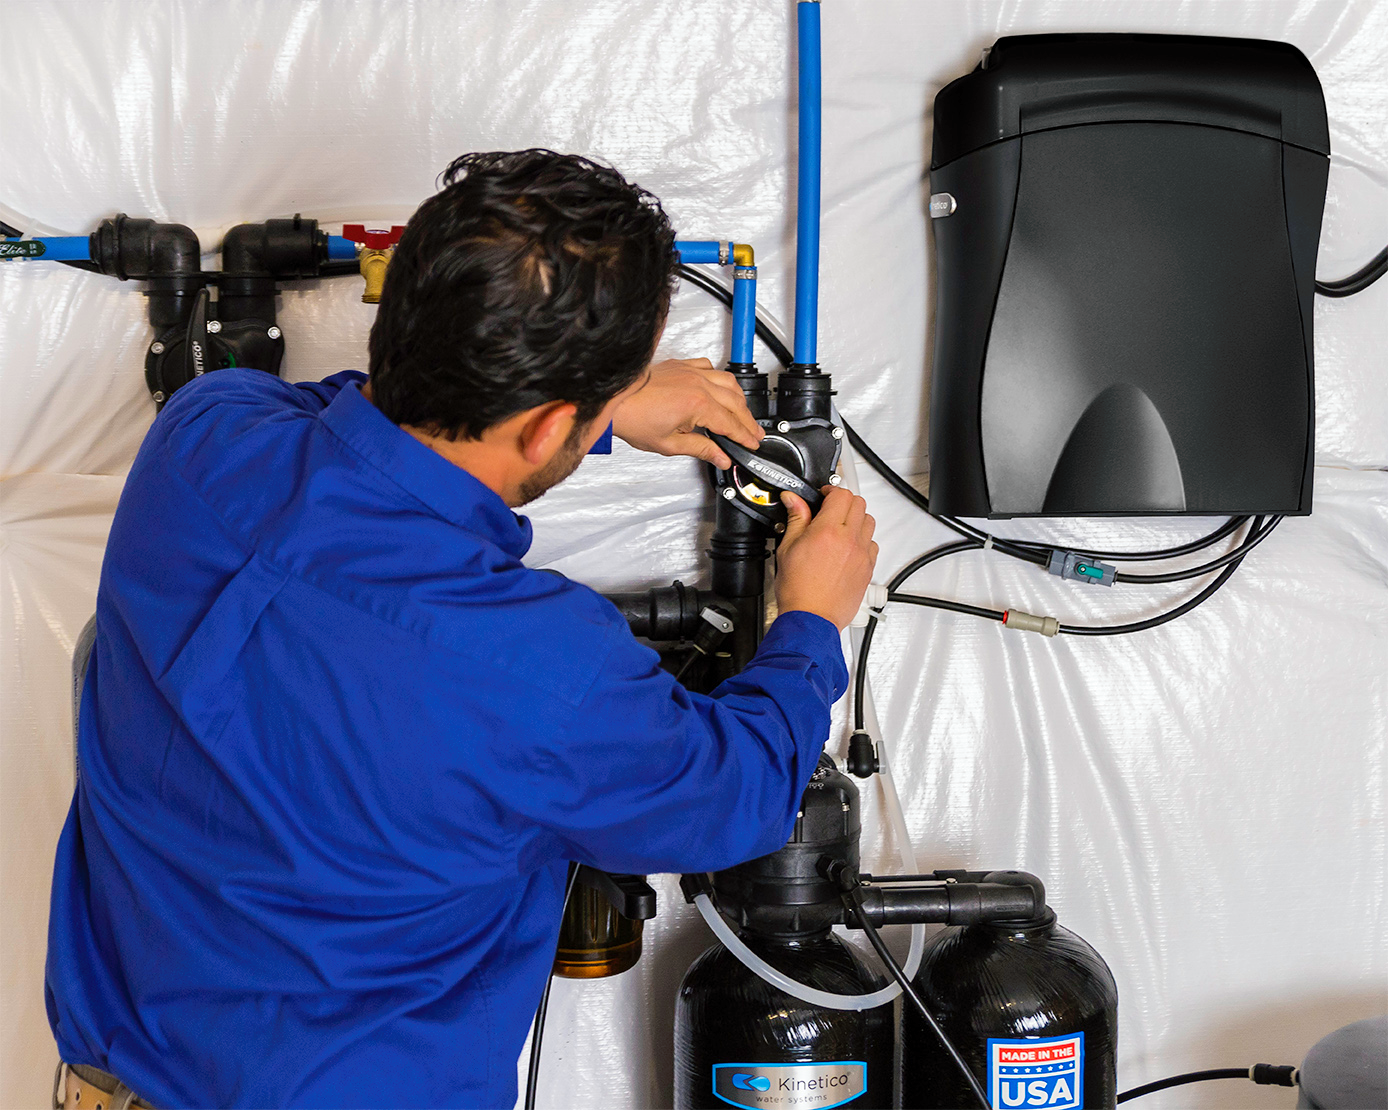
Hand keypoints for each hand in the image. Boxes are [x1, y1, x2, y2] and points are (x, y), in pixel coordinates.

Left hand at [612, 358, 762, 466]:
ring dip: (740, 398)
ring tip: (744, 412)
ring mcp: (691, 371)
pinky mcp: (681, 365)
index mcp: (698, 405)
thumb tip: (721, 458)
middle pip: (736, 403)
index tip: (752, 443)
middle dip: (748, 421)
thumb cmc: (633, 418)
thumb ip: (701, 449)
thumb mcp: (669, 444)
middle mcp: (698, 384)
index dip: (744, 436)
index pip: (731, 424)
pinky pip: (709, 366)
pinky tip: (720, 386)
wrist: (614, 398)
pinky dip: (720, 377)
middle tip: (754, 433)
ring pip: (728, 381)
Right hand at [775, 487, 877, 629]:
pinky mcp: (868, 568)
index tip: (823, 496)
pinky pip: (873, 544)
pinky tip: (849, 547)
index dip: (830, 490)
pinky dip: (863, 540)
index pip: (840, 494)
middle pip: (859, 503)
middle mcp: (849, 540)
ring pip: (869, 521)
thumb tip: (793, 500)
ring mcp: (862, 554)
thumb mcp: (787, 548)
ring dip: (856, 519)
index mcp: (827, 531)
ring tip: (841, 527)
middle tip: (830, 509)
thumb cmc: (798, 590)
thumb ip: (795, 519)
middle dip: (844, 501)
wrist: (811, 618)